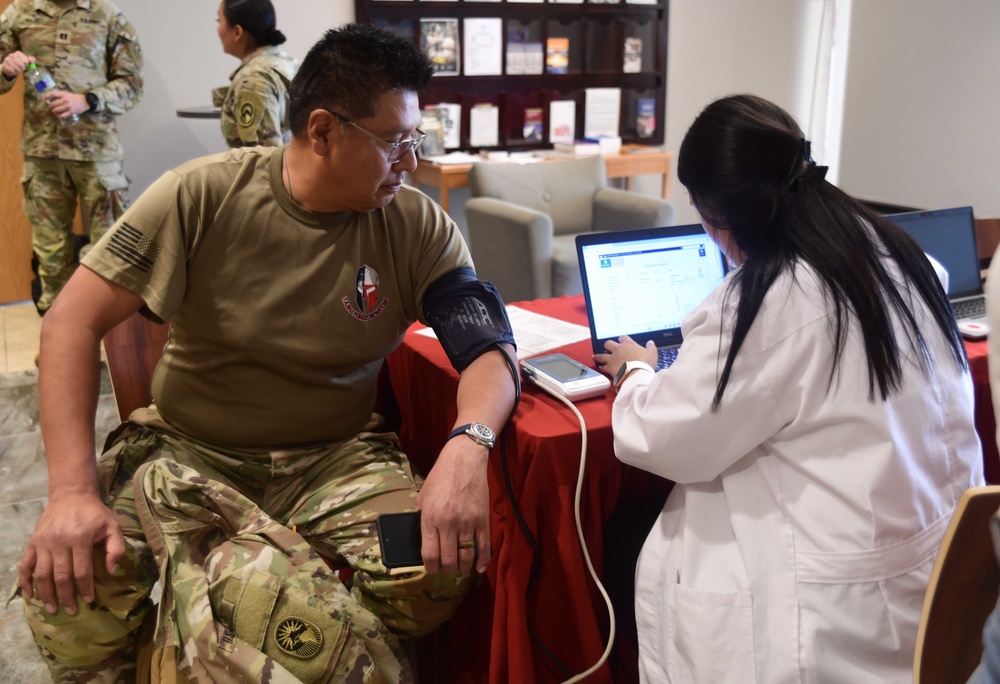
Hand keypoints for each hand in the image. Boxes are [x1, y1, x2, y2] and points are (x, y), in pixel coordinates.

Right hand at [2, 51, 31, 79]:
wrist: (12, 68)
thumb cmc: (21, 64)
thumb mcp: (27, 61)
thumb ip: (31, 60)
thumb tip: (31, 61)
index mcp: (18, 53)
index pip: (25, 60)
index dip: (26, 64)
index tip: (26, 64)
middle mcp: (11, 55)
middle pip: (20, 63)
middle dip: (22, 67)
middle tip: (22, 68)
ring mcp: (7, 59)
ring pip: (16, 67)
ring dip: (18, 70)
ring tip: (18, 69)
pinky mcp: (4, 65)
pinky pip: (11, 70)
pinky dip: (14, 72)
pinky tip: (13, 70)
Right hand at [18, 490, 125, 615]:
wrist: (71, 495)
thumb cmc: (94, 513)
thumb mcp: (113, 525)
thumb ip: (117, 548)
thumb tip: (111, 571)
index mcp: (80, 538)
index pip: (82, 571)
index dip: (85, 588)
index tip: (89, 601)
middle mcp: (59, 542)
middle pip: (61, 577)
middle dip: (66, 597)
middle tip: (71, 612)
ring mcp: (43, 543)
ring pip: (42, 575)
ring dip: (46, 594)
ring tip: (52, 609)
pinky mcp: (32, 542)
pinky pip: (25, 565)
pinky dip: (26, 582)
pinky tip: (30, 595)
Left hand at [43, 90, 88, 119]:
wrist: (85, 101)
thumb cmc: (75, 97)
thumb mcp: (67, 93)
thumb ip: (60, 95)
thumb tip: (51, 97)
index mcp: (64, 94)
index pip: (53, 94)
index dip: (47, 96)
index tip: (44, 99)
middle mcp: (65, 100)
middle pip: (53, 104)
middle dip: (50, 106)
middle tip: (50, 107)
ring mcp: (68, 106)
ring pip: (57, 110)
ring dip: (53, 111)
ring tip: (54, 111)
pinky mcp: (71, 112)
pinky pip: (62, 115)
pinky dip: (59, 116)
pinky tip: (59, 115)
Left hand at [415, 436, 489, 575]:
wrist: (464, 459)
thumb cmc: (440, 476)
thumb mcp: (423, 496)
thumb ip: (421, 518)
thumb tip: (422, 540)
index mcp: (430, 517)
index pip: (429, 554)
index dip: (430, 568)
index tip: (431, 569)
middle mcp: (449, 523)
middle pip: (448, 560)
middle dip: (446, 570)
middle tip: (446, 569)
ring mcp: (468, 522)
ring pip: (466, 557)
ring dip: (462, 568)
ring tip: (460, 569)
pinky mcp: (483, 520)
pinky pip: (484, 547)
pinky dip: (482, 561)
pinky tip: (478, 569)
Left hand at [593, 335, 657, 380]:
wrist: (637, 374)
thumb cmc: (645, 364)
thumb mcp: (652, 354)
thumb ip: (651, 347)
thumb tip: (650, 342)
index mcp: (629, 344)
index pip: (623, 337)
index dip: (622, 338)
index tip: (621, 340)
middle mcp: (618, 349)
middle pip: (608, 343)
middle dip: (608, 345)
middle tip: (608, 348)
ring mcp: (612, 358)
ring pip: (601, 355)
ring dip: (598, 356)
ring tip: (595, 356)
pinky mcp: (609, 367)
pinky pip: (602, 366)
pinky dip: (601, 367)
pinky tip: (601, 367)